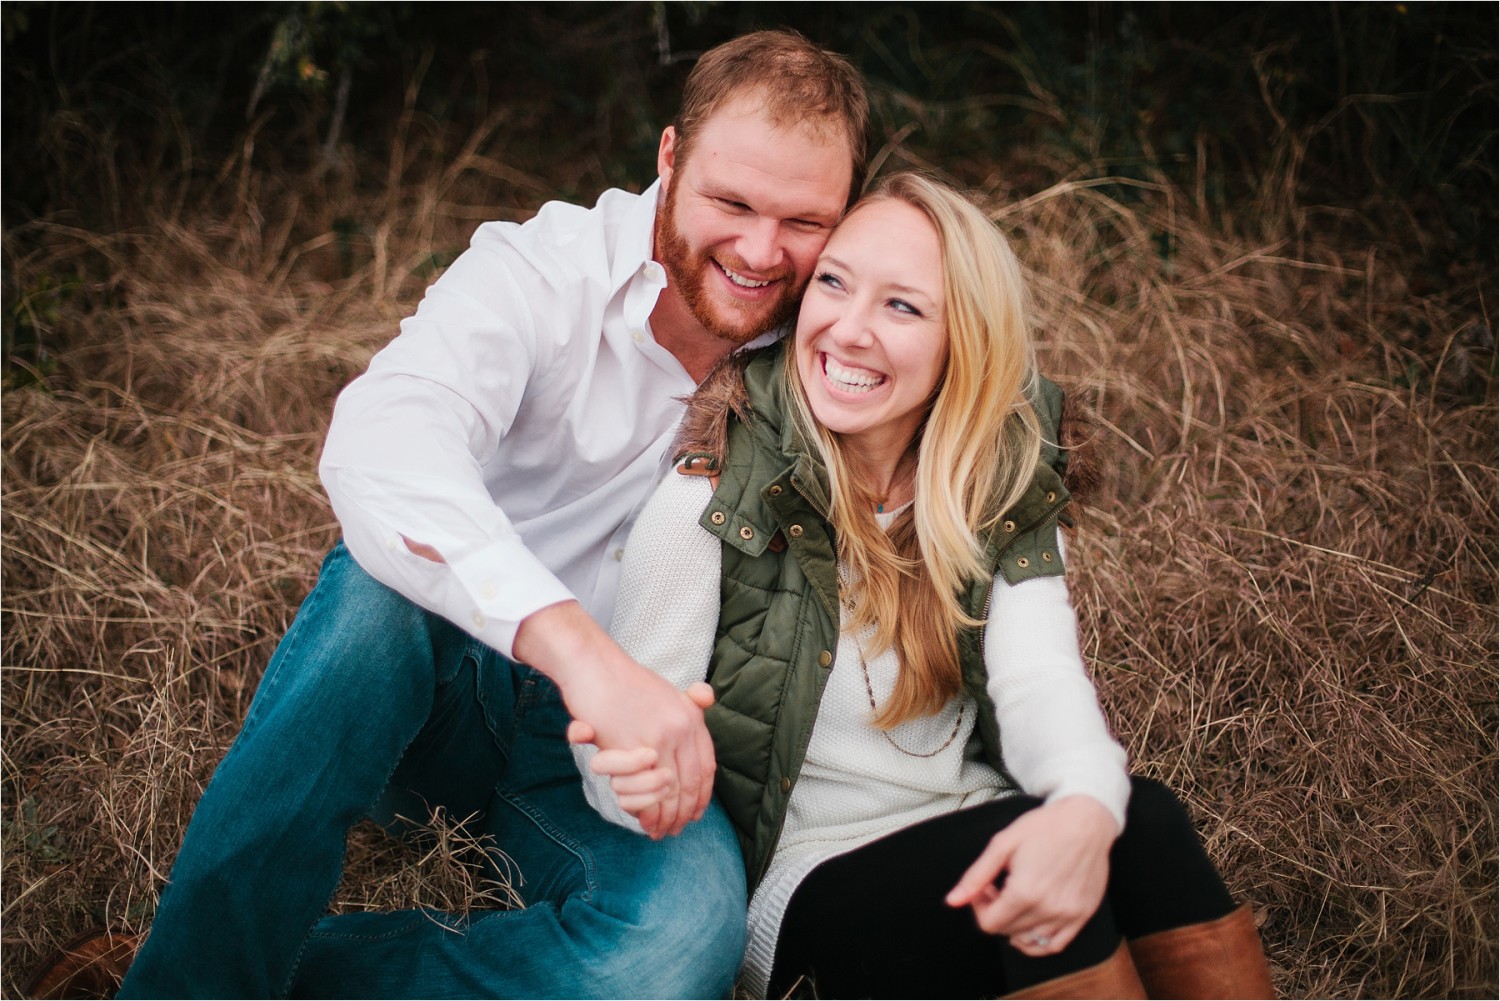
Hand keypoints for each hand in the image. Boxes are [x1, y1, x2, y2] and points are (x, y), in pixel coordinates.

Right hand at [568, 683, 715, 818]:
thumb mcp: (667, 690)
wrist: (595, 668)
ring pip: (668, 790)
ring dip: (664, 815)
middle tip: (676, 830)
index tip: (696, 813)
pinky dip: (645, 809)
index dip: (702, 795)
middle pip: (688, 783)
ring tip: (659, 830)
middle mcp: (680, 728)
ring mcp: (656, 738)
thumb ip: (688, 702)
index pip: (706, 766)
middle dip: (683, 812)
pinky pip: (642, 788)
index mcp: (690, 717)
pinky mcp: (630, 748)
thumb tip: (706, 698)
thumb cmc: (626, 682)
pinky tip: (643, 819)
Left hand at [945, 795, 1118, 955]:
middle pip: (1007, 931)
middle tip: (1000, 886)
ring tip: (1018, 898)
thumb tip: (953, 901)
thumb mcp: (1003, 844)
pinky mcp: (1082, 916)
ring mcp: (1068, 916)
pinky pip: (1054, 945)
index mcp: (1024, 892)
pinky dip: (1038, 942)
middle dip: (996, 911)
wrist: (1086, 820)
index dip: (980, 906)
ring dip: (1015, 924)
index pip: (989, 924)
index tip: (986, 888)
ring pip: (1029, 941)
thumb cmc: (1045, 827)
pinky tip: (1031, 922)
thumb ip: (976, 876)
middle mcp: (1047, 909)